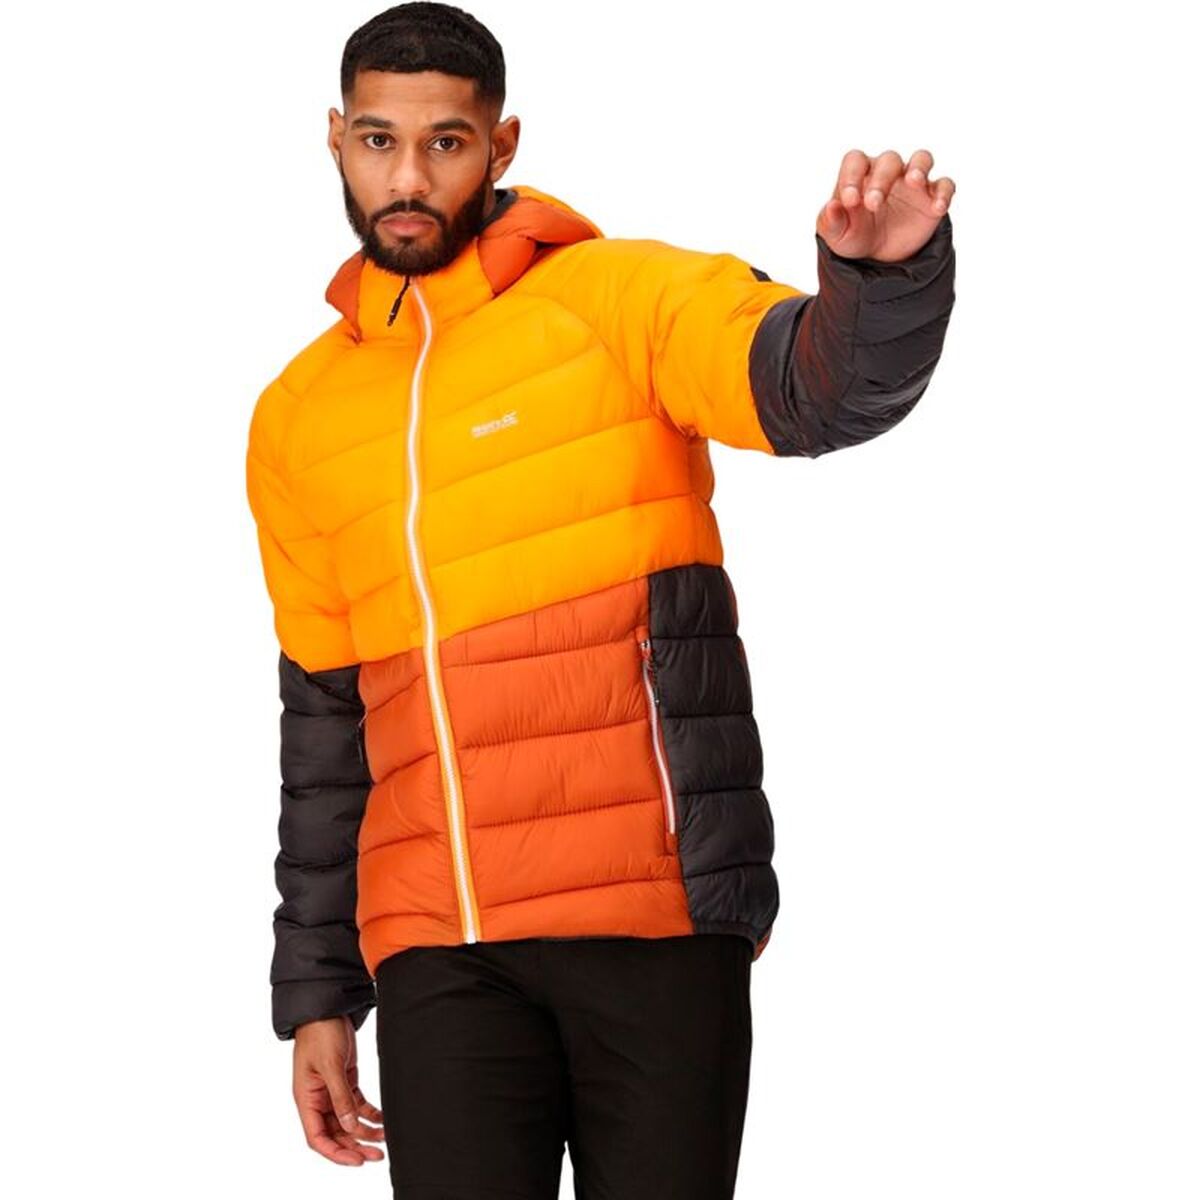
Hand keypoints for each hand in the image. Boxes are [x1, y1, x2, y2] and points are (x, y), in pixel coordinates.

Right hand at [292, 1014, 385, 1165]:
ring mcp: (331, 1091)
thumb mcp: (331, 1065)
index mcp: (307, 1099)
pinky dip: (369, 1113)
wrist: (326, 1007)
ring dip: (365, 1131)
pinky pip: (356, 1104)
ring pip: (348, 1121)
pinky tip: (382, 1119)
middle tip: (377, 1155)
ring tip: (385, 1138)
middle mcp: (318, 1099)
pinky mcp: (345, 1080)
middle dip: (355, 1145)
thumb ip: (340, 1097)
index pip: (318, 1137)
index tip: (356, 1160)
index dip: (336, 1152)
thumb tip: (350, 1126)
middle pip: (336, 1133)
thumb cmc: (320, 1033)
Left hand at [816, 148, 955, 262]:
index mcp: (861, 174)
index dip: (852, 176)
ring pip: (922, 159)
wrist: (880, 256)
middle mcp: (888, 172)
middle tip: (873, 204)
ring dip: (919, 167)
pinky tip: (936, 208)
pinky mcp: (931, 197)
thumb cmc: (855, 235)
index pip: (856, 161)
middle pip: (889, 159)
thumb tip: (832, 207)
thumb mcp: (837, 236)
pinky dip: (943, 193)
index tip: (849, 201)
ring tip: (914, 182)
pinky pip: (944, 185)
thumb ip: (829, 222)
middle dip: (881, 180)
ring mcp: (913, 182)